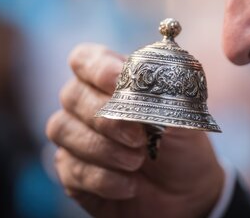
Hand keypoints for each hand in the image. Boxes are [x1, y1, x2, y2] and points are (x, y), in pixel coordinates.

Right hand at [46, 44, 223, 217]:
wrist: (186, 191)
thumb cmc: (182, 145)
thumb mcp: (183, 118)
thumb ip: (164, 97)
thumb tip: (140, 85)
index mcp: (113, 80)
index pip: (86, 59)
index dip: (98, 67)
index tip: (120, 80)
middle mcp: (87, 104)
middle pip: (72, 94)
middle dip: (105, 116)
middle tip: (138, 137)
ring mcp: (76, 138)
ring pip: (63, 130)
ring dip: (103, 148)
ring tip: (137, 161)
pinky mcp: (72, 172)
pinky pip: (71, 169)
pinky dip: (103, 178)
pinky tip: (130, 185)